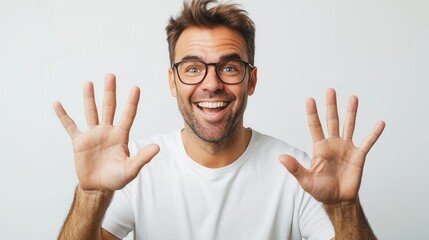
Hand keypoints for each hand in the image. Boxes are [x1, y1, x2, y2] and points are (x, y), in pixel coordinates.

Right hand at [53, 74, 158, 191]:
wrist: (98, 188)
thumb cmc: (116, 178)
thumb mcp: (131, 169)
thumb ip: (143, 157)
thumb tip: (157, 147)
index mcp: (121, 136)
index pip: (128, 115)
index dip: (132, 102)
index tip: (136, 87)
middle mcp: (107, 131)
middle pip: (109, 107)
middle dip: (110, 92)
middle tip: (111, 76)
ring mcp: (93, 135)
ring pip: (91, 112)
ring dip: (89, 98)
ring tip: (88, 83)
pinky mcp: (79, 142)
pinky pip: (70, 126)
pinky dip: (63, 115)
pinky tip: (57, 104)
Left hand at [280, 88, 384, 203]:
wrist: (338, 200)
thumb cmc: (320, 190)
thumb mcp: (306, 180)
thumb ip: (295, 168)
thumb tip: (281, 157)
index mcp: (319, 148)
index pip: (315, 126)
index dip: (312, 113)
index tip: (310, 99)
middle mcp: (333, 144)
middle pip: (332, 120)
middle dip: (331, 106)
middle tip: (330, 90)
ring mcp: (346, 148)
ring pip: (349, 126)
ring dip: (351, 112)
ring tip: (353, 98)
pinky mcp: (358, 156)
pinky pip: (368, 142)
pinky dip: (374, 133)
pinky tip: (380, 123)